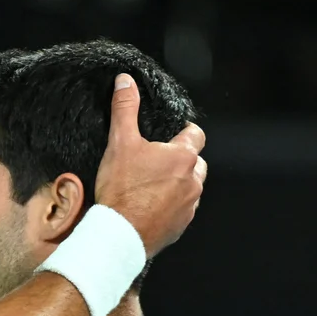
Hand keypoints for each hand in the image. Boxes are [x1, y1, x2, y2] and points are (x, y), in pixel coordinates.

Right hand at [92, 73, 206, 255]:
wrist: (119, 233)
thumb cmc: (122, 189)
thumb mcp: (120, 142)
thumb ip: (125, 109)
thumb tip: (126, 81)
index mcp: (182, 157)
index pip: (195, 135)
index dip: (184, 132)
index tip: (173, 133)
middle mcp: (193, 180)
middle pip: (197, 163)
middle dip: (182, 160)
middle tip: (157, 162)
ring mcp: (189, 205)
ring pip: (191, 188)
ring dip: (179, 184)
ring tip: (153, 187)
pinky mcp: (181, 226)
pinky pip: (182, 211)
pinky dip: (171, 207)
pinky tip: (150, 207)